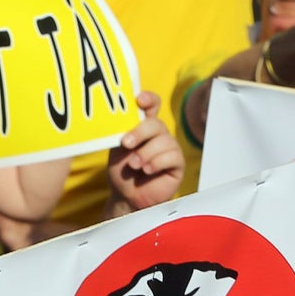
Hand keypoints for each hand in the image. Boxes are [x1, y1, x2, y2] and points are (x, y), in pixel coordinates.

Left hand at [107, 91, 183, 213]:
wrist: (126, 196)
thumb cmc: (122, 171)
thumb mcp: (117, 150)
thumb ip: (121, 133)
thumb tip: (120, 117)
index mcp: (143, 127)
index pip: (151, 106)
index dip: (148, 99)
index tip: (139, 100)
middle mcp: (159, 135)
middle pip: (156, 123)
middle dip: (139, 132)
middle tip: (126, 144)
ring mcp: (170, 148)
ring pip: (163, 141)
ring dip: (144, 154)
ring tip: (133, 165)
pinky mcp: (177, 163)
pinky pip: (172, 156)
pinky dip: (156, 163)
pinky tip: (147, 170)